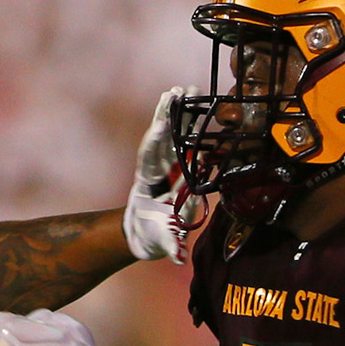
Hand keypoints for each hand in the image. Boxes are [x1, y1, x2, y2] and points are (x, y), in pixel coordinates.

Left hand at [127, 88, 187, 261]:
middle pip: (160, 138)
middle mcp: (156, 169)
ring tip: (187, 88)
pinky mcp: (178, 166)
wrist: (146, 235)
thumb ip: (170, 245)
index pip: (151, 159)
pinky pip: (185, 142)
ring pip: (172, 134)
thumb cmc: (154, 238)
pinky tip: (198, 106)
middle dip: (167, 116)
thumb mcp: (162, 243)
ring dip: (179, 113)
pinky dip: (190, 125)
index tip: (162, 125)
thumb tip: (177, 256)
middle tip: (176, 91)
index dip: (156, 142)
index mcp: (148, 184)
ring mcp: (167, 165)